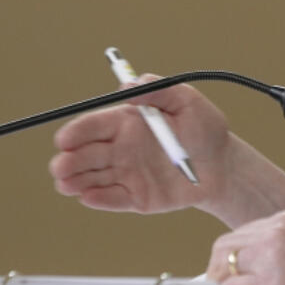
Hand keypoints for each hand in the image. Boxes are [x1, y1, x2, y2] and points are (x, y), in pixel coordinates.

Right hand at [49, 78, 284, 227]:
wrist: (224, 166)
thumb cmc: (205, 130)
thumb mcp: (188, 101)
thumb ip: (160, 89)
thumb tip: (129, 86)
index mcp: (127, 123)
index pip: (93, 126)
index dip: (76, 132)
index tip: (65, 139)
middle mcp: (121, 149)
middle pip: (86, 154)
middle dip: (69, 160)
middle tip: (61, 166)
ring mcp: (127, 175)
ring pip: (93, 178)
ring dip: (76, 181)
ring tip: (65, 184)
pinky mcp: (137, 198)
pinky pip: (114, 199)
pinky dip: (100, 199)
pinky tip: (87, 197)